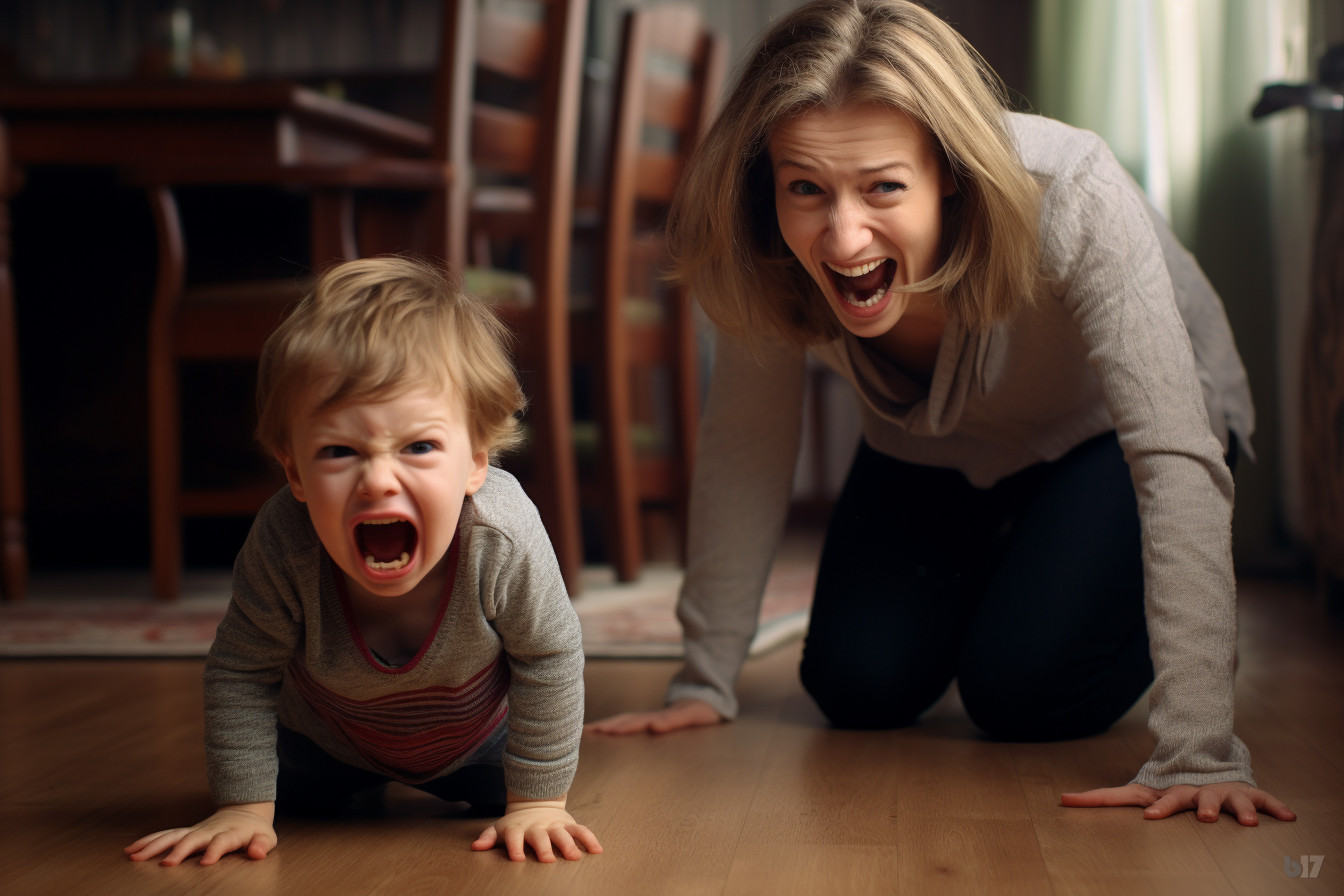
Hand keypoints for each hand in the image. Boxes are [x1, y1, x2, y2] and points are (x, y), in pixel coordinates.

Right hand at [124, 802, 277, 865]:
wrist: (244, 811)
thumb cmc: (255, 831)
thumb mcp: (266, 838)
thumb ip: (262, 845)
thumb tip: (257, 852)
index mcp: (231, 833)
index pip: (223, 840)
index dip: (216, 850)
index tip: (206, 863)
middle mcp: (210, 830)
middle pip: (193, 838)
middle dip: (180, 850)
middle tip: (166, 864)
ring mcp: (196, 830)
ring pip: (173, 835)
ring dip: (155, 845)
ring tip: (135, 856)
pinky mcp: (186, 832)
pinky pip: (165, 835)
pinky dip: (148, 841)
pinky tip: (131, 850)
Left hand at [471, 797, 601, 861]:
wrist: (536, 802)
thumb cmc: (516, 824)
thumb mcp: (500, 828)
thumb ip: (488, 837)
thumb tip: (475, 847)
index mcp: (518, 828)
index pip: (514, 836)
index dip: (515, 847)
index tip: (518, 859)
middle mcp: (537, 826)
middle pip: (540, 837)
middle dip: (544, 848)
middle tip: (548, 861)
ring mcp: (554, 825)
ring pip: (562, 834)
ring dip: (568, 845)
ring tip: (574, 857)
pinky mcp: (568, 824)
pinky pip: (581, 830)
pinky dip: (589, 839)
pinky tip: (597, 851)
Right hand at [585, 697, 722, 734]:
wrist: (708, 700)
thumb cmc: (701, 711)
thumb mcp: (690, 717)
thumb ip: (673, 721)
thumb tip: (653, 727)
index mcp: (655, 718)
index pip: (631, 724)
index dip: (615, 728)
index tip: (598, 733)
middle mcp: (648, 717)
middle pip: (621, 721)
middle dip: (602, 727)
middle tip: (581, 734)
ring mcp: (648, 718)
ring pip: (621, 721)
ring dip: (605, 727)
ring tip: (587, 732)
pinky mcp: (651, 721)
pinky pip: (628, 723)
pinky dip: (614, 727)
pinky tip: (606, 732)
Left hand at [1061, 781, 1295, 825]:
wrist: (1201, 762)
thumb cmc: (1165, 788)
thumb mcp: (1135, 792)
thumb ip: (1101, 798)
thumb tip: (1062, 799)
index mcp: (1172, 794)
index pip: (1162, 802)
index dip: (1157, 809)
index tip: (1150, 817)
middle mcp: (1199, 793)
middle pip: (1199, 801)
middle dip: (1202, 808)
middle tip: (1204, 817)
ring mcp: (1224, 793)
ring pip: (1233, 801)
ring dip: (1240, 810)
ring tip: (1248, 822)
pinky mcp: (1247, 795)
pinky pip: (1264, 801)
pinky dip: (1275, 807)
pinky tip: (1289, 816)